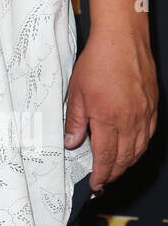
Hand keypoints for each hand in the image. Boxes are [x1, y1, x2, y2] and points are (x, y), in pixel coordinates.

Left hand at [64, 32, 157, 191]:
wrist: (122, 40)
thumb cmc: (98, 61)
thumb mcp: (76, 91)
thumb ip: (75, 120)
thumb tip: (72, 142)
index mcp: (108, 119)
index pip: (106, 157)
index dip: (101, 175)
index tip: (96, 185)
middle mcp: (130, 120)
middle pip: (124, 158)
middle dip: (113, 173)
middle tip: (104, 180)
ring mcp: (144, 114)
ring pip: (139, 149)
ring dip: (127, 163)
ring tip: (115, 169)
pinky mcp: (152, 106)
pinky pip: (148, 135)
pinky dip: (140, 147)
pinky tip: (132, 149)